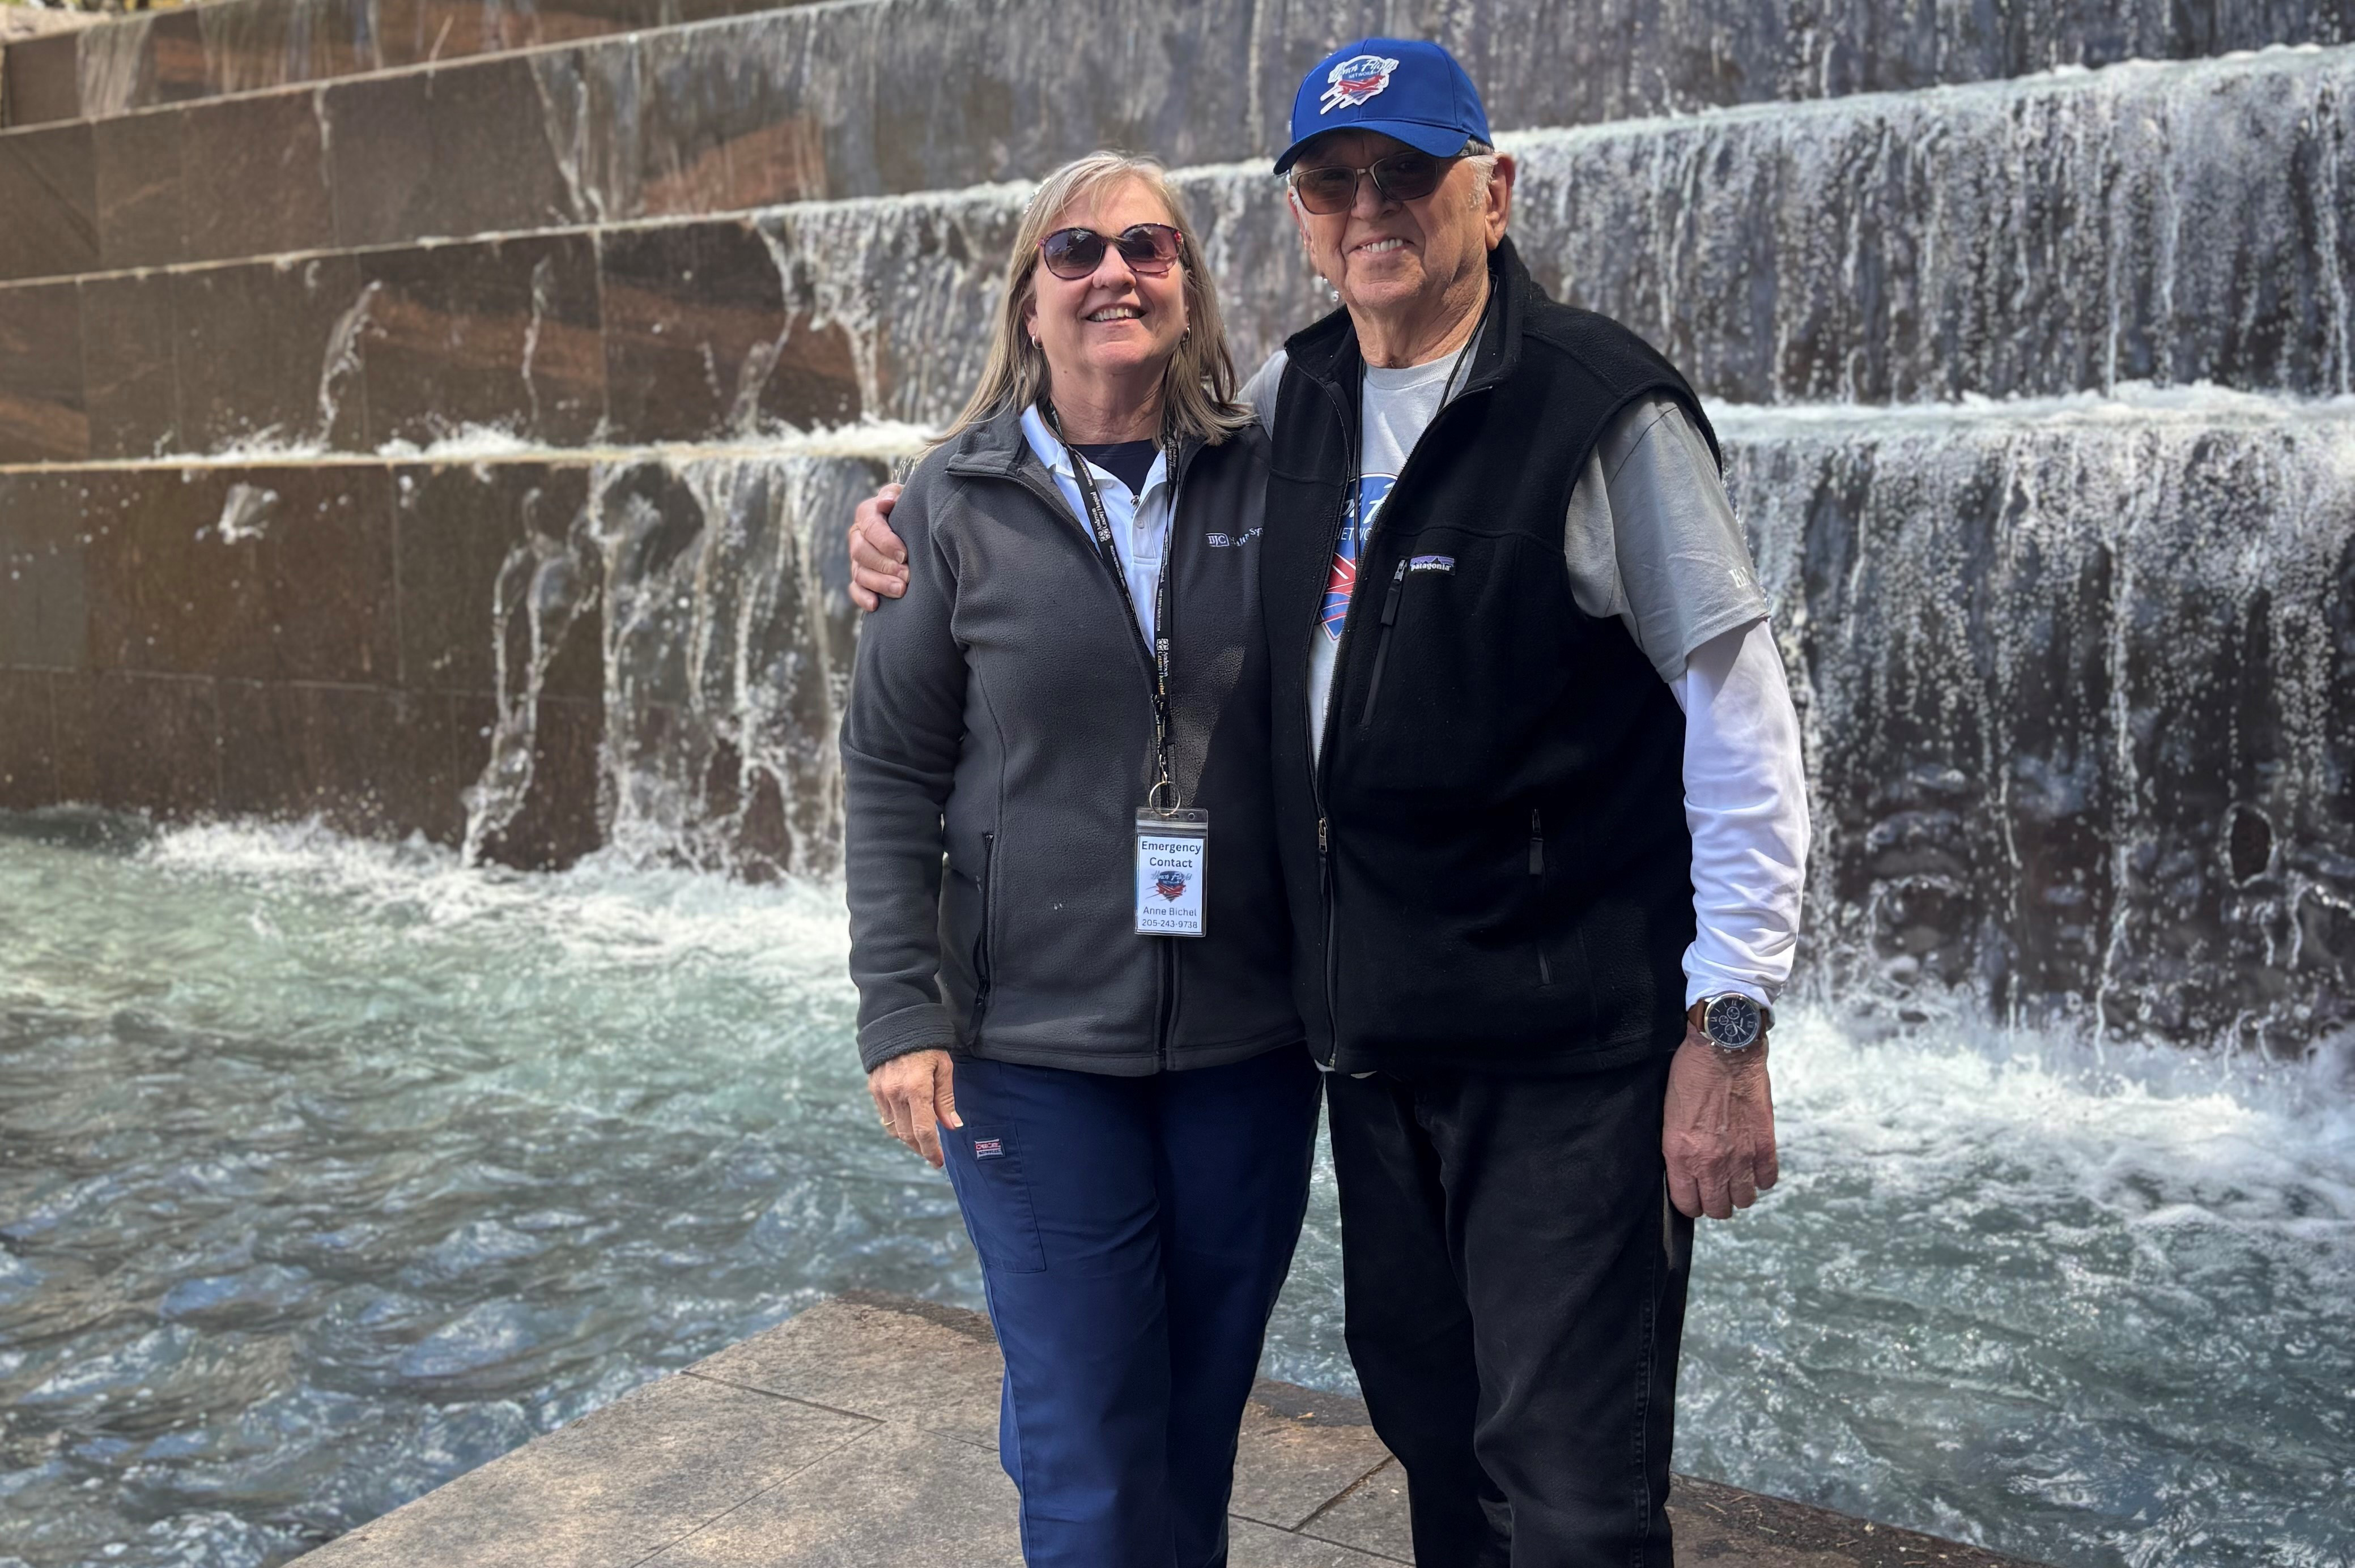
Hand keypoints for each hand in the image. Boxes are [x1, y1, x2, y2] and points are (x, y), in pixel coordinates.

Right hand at [846, 484, 908, 610]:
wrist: (912, 527)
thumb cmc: (910, 511)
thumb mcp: (905, 497)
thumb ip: (894, 496)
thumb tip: (886, 502)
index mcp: (867, 514)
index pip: (870, 526)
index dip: (885, 542)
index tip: (904, 554)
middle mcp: (858, 536)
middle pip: (861, 552)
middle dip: (884, 565)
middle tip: (906, 575)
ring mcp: (857, 558)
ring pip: (859, 573)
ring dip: (879, 583)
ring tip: (900, 590)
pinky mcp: (860, 577)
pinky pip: (855, 589)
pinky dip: (863, 598)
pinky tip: (875, 605)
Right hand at [867, 1048, 959, 1166]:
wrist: (897, 1023)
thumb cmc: (927, 1044)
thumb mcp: (944, 1068)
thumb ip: (946, 1099)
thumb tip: (952, 1126)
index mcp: (917, 1088)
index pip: (923, 1130)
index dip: (931, 1150)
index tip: (938, 1161)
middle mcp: (895, 1093)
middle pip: (907, 1135)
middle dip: (921, 1149)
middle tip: (933, 1155)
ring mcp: (881, 1092)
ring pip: (894, 1129)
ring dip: (908, 1139)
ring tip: (923, 1140)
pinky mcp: (873, 1089)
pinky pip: (885, 1116)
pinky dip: (897, 1125)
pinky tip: (909, 1122)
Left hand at [1663, 1026, 1777, 1219]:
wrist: (1723, 1050)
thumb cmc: (1690, 1074)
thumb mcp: (1669, 1115)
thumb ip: (1678, 1149)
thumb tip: (1686, 1170)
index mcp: (1681, 1155)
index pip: (1687, 1204)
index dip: (1690, 1203)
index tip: (1693, 1194)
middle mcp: (1711, 1163)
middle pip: (1717, 1209)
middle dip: (1715, 1202)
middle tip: (1715, 1188)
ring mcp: (1740, 1157)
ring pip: (1744, 1200)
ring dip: (1739, 1193)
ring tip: (1735, 1178)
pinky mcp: (1764, 1145)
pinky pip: (1767, 1180)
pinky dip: (1761, 1177)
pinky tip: (1754, 1166)